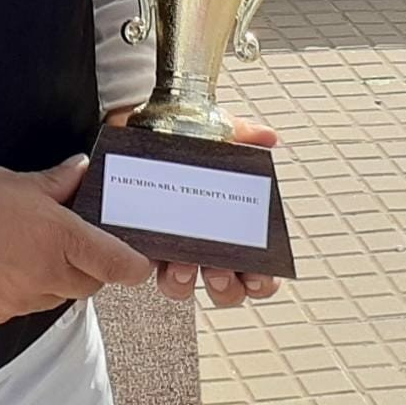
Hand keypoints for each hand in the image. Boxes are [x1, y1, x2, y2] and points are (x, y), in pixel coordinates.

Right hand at [0, 155, 152, 325]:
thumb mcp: (14, 180)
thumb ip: (56, 182)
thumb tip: (81, 170)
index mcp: (56, 237)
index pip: (115, 262)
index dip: (133, 263)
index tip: (138, 258)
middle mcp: (45, 275)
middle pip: (89, 283)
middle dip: (89, 266)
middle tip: (72, 241)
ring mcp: (21, 301)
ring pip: (57, 296)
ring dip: (56, 278)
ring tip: (28, 249)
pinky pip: (25, 306)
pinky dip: (24, 289)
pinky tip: (3, 264)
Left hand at [104, 108, 283, 308]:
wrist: (138, 120)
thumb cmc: (182, 132)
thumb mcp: (216, 131)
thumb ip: (242, 136)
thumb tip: (267, 137)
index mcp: (229, 224)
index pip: (255, 268)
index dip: (261, 280)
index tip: (258, 275)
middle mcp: (204, 241)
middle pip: (226, 287)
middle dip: (226, 286)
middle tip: (218, 271)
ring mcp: (172, 243)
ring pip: (184, 284)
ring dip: (184, 282)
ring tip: (180, 264)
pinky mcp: (140, 240)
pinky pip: (145, 267)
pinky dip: (151, 266)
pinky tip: (155, 256)